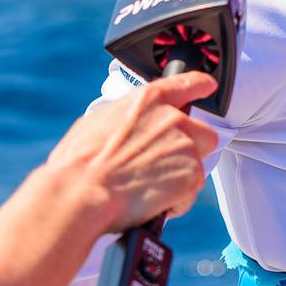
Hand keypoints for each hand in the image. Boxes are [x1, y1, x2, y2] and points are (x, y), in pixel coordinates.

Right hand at [44, 72, 219, 232]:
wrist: (82, 191)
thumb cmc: (79, 163)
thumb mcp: (98, 123)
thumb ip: (127, 119)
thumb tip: (129, 129)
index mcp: (147, 100)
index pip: (185, 84)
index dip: (199, 85)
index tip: (207, 85)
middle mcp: (171, 119)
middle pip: (203, 133)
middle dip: (190, 150)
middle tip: (162, 166)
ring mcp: (185, 146)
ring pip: (197, 165)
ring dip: (179, 178)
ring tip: (147, 188)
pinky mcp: (191, 175)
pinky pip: (190, 193)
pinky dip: (174, 202)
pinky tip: (149, 202)